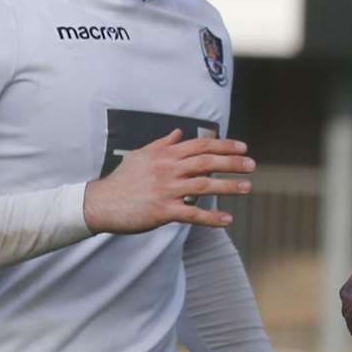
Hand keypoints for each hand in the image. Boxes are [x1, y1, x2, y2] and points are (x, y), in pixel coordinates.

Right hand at [84, 129, 253, 232]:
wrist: (100, 203)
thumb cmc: (122, 180)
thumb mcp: (140, 155)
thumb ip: (162, 144)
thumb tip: (178, 132)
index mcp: (164, 155)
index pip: (200, 145)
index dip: (224, 145)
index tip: (243, 147)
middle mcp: (167, 169)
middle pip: (206, 162)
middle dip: (232, 162)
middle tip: (252, 166)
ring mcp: (166, 190)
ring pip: (203, 185)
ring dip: (228, 186)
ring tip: (247, 188)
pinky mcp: (162, 211)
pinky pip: (192, 213)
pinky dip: (211, 217)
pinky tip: (227, 220)